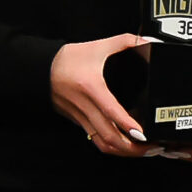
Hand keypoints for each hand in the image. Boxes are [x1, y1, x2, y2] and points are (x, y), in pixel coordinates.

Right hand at [51, 34, 157, 155]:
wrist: (39, 68)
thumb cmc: (67, 59)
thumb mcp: (98, 46)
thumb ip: (126, 41)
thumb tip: (148, 41)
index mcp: (91, 88)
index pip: (110, 112)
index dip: (127, 125)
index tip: (142, 134)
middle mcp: (84, 106)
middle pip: (107, 136)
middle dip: (130, 147)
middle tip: (152, 148)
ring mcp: (79, 116)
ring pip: (100, 142)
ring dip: (122, 151)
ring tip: (143, 151)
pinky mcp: (77, 121)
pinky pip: (95, 138)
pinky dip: (111, 145)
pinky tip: (126, 145)